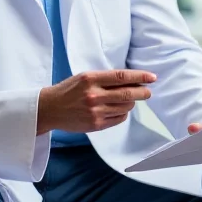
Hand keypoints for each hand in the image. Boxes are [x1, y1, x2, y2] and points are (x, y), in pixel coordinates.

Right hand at [37, 70, 155, 133]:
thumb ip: (105, 78)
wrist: (50, 109)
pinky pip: (119, 118)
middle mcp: (93, 95)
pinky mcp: (95, 125)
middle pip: (127, 93)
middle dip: (142, 92)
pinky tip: (119, 109)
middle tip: (148, 92)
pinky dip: (123, 113)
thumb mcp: (85, 77)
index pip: (121, 76)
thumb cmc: (69, 90)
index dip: (139, 76)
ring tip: (129, 99)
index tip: (152, 77)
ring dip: (131, 103)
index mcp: (91, 79)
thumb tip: (131, 80)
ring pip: (125, 107)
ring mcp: (95, 112)